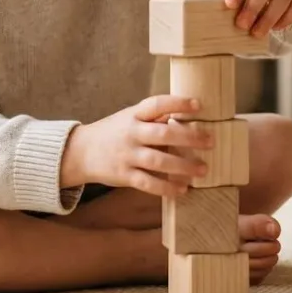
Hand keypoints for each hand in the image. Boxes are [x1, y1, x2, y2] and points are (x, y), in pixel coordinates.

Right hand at [60, 95, 213, 196]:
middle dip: (189, 138)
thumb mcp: (129, 117)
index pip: (156, 104)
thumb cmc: (114, 132)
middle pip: (163, 134)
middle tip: (211, 142)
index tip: (198, 104)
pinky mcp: (124, 176)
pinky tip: (183, 189)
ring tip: (203, 170)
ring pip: (158, 161)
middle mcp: (131, 134)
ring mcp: (127, 156)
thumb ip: (154, 117)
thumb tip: (185, 114)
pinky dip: (166, 188)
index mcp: (133, 115)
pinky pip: (148, 184)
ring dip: (183, 166)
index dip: (177, 103)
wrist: (80, 152)